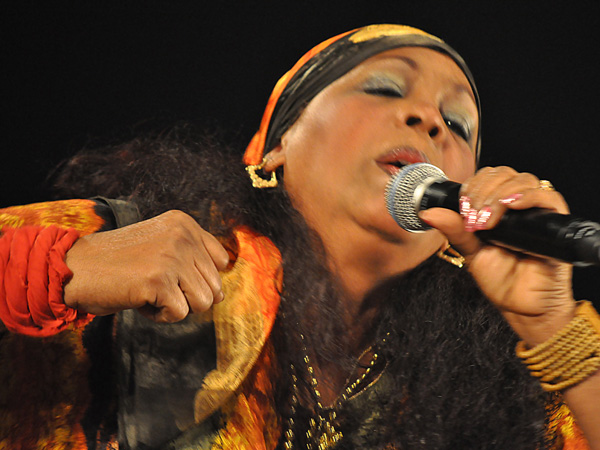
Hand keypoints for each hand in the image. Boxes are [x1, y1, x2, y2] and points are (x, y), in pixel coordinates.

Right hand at [63, 210, 229, 322]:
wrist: (74, 269)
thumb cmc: (118, 264)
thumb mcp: (161, 246)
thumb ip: (193, 260)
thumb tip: (221, 296)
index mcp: (185, 223)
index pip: (221, 261)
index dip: (199, 277)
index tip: (170, 273)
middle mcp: (182, 235)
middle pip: (214, 286)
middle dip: (187, 295)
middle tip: (154, 283)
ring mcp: (172, 256)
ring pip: (203, 303)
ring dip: (175, 306)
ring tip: (148, 290)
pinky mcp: (159, 280)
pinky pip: (179, 314)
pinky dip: (159, 316)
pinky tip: (138, 299)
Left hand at [420, 166, 576, 345]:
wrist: (521, 306)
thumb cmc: (500, 279)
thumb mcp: (470, 251)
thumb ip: (454, 230)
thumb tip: (428, 212)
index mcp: (498, 208)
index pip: (489, 176)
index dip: (473, 184)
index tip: (462, 205)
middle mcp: (519, 206)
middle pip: (505, 174)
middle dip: (483, 189)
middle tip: (473, 213)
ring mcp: (538, 213)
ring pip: (524, 180)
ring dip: (499, 194)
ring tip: (488, 218)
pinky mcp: (556, 224)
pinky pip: (549, 197)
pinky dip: (528, 196)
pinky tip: (511, 206)